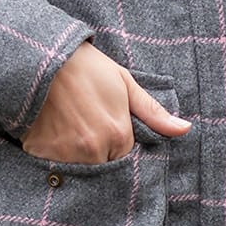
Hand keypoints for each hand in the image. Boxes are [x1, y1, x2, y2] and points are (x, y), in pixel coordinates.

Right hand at [21, 44, 189, 161]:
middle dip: (96, 153)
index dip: (115, 143)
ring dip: (74, 156)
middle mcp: (93, 149)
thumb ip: (153, 112)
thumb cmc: (87, 67)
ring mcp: (66, 153)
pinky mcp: (41, 152)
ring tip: (66, 127)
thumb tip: (185, 129)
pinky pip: (51, 165)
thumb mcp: (124, 83)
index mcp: (118, 134)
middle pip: (101, 166)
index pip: (124, 157)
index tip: (103, 126)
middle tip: (84, 126)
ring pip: (77, 168)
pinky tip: (49, 132)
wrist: (44, 57)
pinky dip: (51, 154)